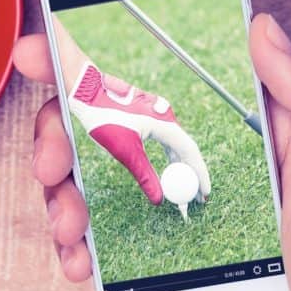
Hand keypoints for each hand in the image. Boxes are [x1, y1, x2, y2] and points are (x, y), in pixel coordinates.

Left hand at [66, 61, 210, 204]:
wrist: (87, 91)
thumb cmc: (103, 117)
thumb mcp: (124, 151)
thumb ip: (144, 175)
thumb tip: (159, 199)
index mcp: (164, 123)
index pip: (190, 152)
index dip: (199, 174)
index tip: (204, 195)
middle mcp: (166, 116)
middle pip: (187, 148)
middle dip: (193, 173)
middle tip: (196, 197)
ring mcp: (159, 114)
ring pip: (177, 143)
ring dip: (182, 165)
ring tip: (185, 186)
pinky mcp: (150, 114)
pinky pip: (168, 138)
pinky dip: (171, 155)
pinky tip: (170, 167)